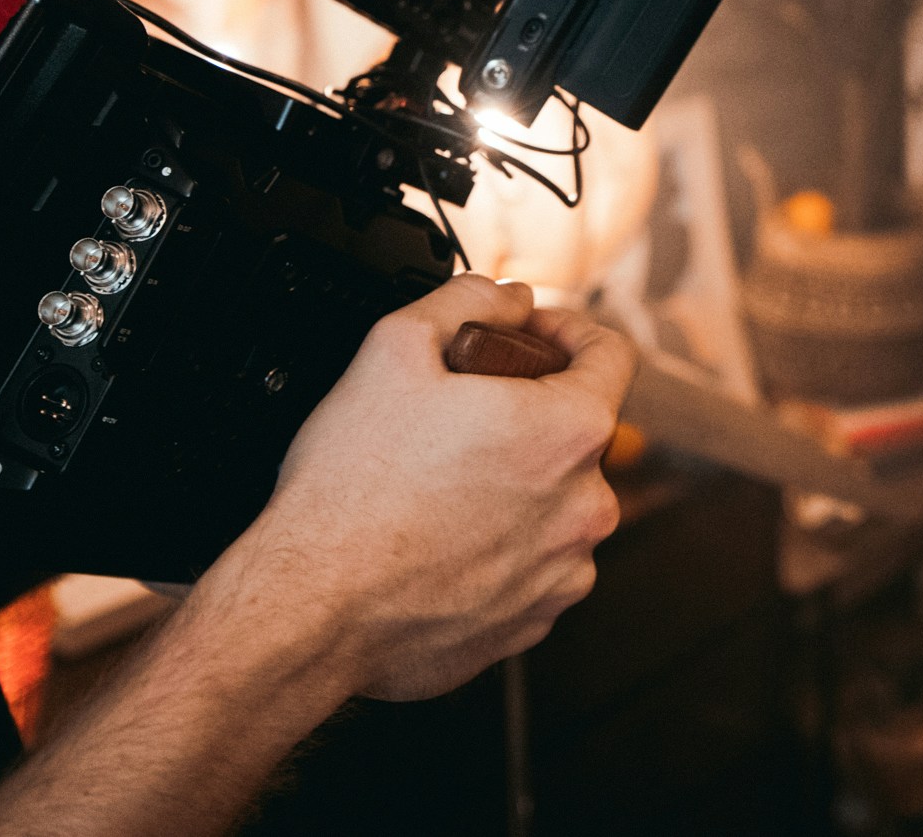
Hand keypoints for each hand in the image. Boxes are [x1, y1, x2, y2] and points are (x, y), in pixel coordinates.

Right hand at [192, 276, 632, 704]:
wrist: (311, 606)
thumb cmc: (352, 489)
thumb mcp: (393, 348)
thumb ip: (467, 300)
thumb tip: (507, 298)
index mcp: (569, 433)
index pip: (611, 354)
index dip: (564, 329)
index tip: (526, 335)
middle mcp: (585, 508)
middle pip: (576, 432)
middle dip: (527, 412)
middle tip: (461, 411)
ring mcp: (562, 573)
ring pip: (555, 503)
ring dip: (515, 484)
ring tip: (441, 483)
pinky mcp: (531, 623)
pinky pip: (531, 565)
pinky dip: (498, 546)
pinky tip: (440, 538)